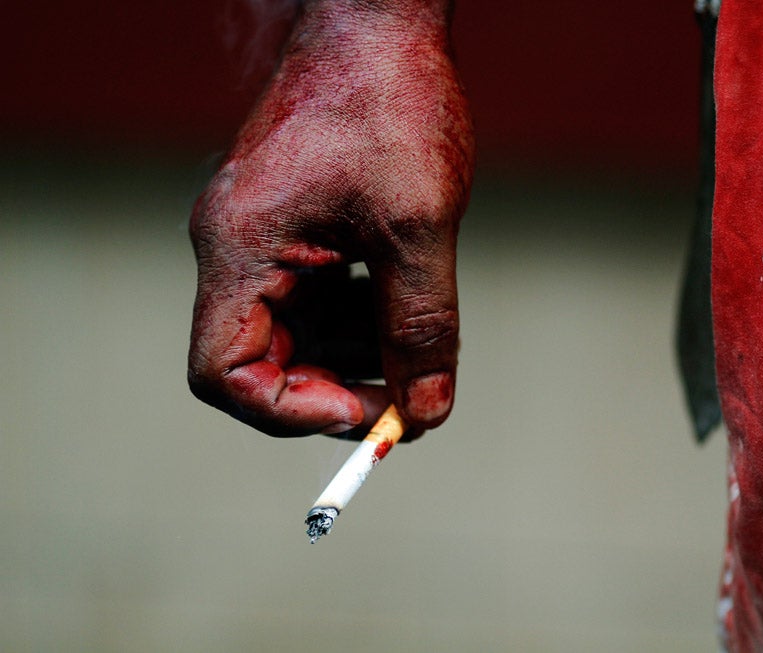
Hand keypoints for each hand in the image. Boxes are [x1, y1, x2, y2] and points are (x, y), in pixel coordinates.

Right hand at [187, 1, 473, 436]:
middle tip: (403, 392)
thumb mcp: (416, 224)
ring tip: (410, 340)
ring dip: (352, 352)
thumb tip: (425, 411)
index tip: (365, 413)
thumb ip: (421, 325)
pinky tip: (400, 299)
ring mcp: (263, 235)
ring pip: (293, 332)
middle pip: (260, 359)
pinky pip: (312, 296)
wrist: (380, 19)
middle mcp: (236, 245)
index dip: (292, 411)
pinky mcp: (293, 225)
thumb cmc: (390, 99)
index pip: (223, 373)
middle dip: (333, 385)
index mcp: (239, 246)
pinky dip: (356, 315)